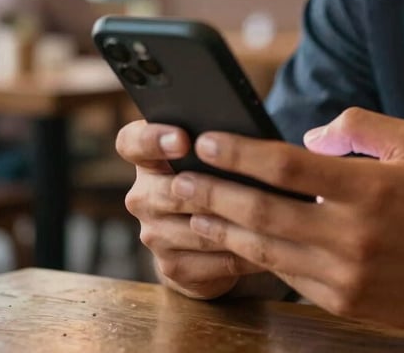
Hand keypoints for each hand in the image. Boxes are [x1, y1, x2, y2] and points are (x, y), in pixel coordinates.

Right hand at [115, 119, 265, 298]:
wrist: (210, 235)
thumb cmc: (220, 175)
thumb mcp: (216, 153)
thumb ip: (220, 142)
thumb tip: (247, 135)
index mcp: (147, 157)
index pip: (132, 142)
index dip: (154, 139)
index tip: (183, 139)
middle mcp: (142, 195)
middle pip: (169, 191)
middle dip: (209, 189)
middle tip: (242, 184)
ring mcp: (153, 234)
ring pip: (197, 228)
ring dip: (233, 223)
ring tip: (271, 214)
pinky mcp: (172, 267)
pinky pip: (214, 259)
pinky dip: (244, 251)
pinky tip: (270, 241)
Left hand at [171, 108, 403, 327]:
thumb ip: (358, 127)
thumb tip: (308, 138)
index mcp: (368, 188)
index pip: (286, 166)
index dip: (240, 152)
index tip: (208, 140)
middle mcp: (351, 233)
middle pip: (263, 212)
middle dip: (213, 192)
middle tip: (179, 178)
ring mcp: (344, 274)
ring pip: (265, 249)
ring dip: (222, 228)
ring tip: (190, 210)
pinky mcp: (341, 300)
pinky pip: (285, 275)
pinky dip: (253, 255)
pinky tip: (232, 239)